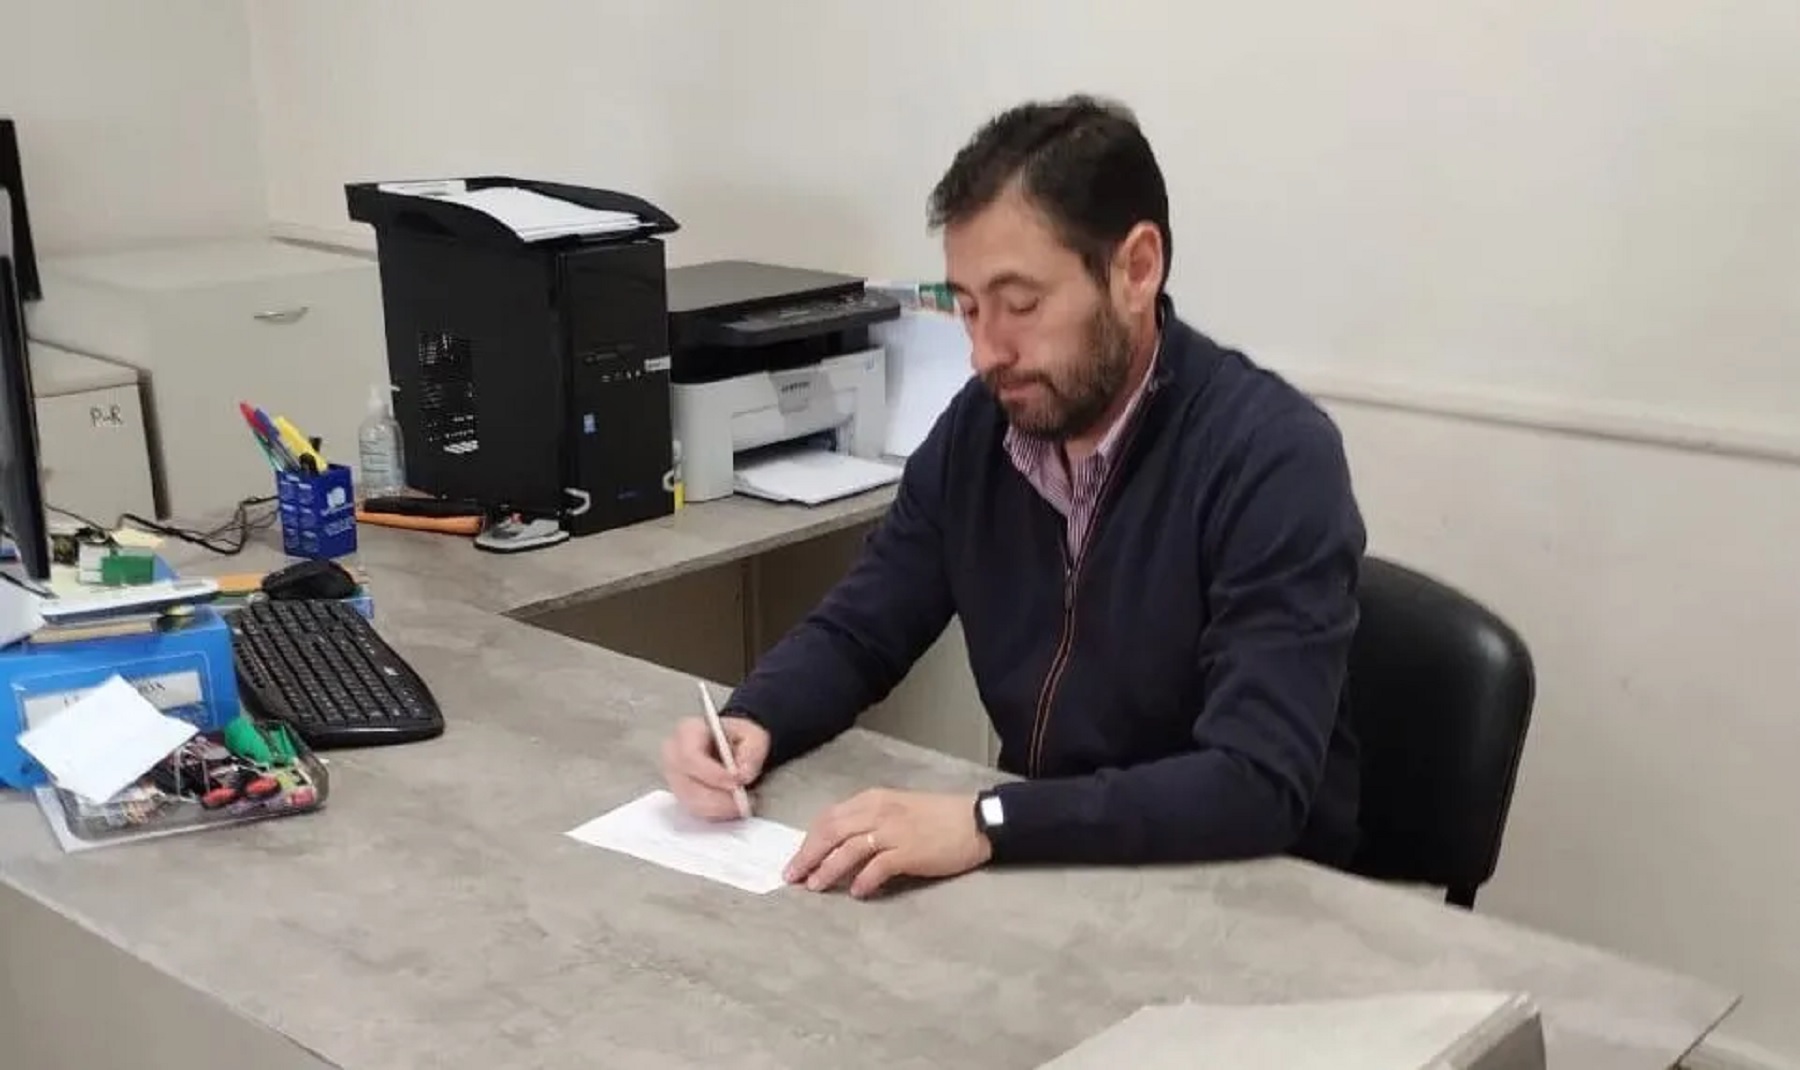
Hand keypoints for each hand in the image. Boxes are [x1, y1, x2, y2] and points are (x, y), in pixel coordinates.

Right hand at [661, 715, 769, 820]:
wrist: (728, 745)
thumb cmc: (735, 738)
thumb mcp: (752, 735)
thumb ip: (751, 752)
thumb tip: (743, 775)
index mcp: (686, 733)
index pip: (690, 757)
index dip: (713, 773)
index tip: (737, 781)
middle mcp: (673, 757)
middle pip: (688, 785)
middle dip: (719, 797)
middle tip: (744, 801)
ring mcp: (674, 779)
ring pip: (692, 803)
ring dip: (720, 808)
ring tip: (743, 805)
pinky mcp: (681, 796)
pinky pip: (697, 812)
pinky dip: (717, 813)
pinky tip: (733, 808)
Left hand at [785, 789, 991, 899]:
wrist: (977, 820)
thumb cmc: (938, 816)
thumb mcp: (898, 808)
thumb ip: (869, 821)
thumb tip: (840, 844)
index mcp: (873, 799)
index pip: (829, 818)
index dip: (809, 840)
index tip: (796, 859)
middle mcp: (879, 811)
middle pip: (831, 832)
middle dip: (808, 855)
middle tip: (793, 876)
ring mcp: (894, 831)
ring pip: (848, 849)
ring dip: (827, 869)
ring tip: (815, 887)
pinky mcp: (910, 852)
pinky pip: (877, 867)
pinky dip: (863, 881)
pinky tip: (857, 893)